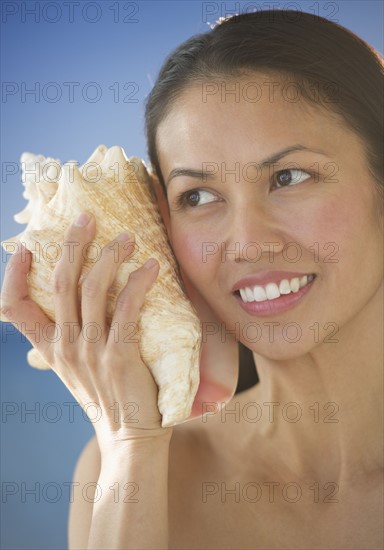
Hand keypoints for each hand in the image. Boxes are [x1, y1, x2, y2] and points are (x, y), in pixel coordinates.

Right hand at [0, 212, 171, 449]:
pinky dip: (139, 282)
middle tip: (88, 218)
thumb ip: (68, 335)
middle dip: (73, 244)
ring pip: (94, 288)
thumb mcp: (75, 367)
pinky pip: (128, 308)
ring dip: (110, 256)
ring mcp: (91, 351)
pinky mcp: (120, 355)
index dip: (14, 276)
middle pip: (60, 282)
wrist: (129, 434)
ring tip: (128, 237)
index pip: (15, 308)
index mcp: (49, 348)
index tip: (28, 247)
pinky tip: (151, 267)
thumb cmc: (106, 394)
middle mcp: (65, 346)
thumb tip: (80, 295)